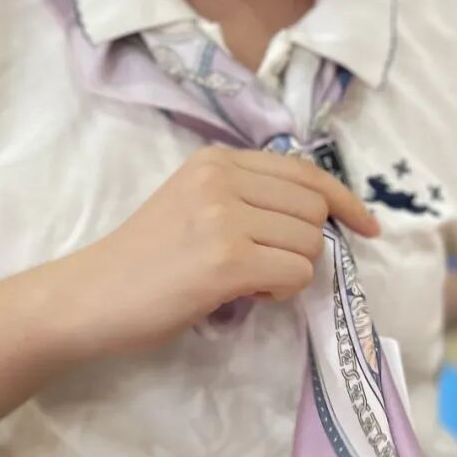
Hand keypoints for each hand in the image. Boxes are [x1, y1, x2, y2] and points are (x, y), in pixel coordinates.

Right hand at [68, 146, 378, 356]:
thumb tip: (318, 217)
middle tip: (262, 269)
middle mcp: (222, 179)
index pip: (304, 172)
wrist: (90, 295)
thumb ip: (246, 198)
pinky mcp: (226, 260)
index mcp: (215, 161)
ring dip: (290, 272)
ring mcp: (224, 217)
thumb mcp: (193, 204)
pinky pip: (295, 274)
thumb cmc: (143, 260)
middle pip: (312, 210)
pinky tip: (244, 295)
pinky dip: (281, 293)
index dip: (342, 200)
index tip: (366, 225)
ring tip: (246, 282)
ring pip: (309, 244)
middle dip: (303, 245)